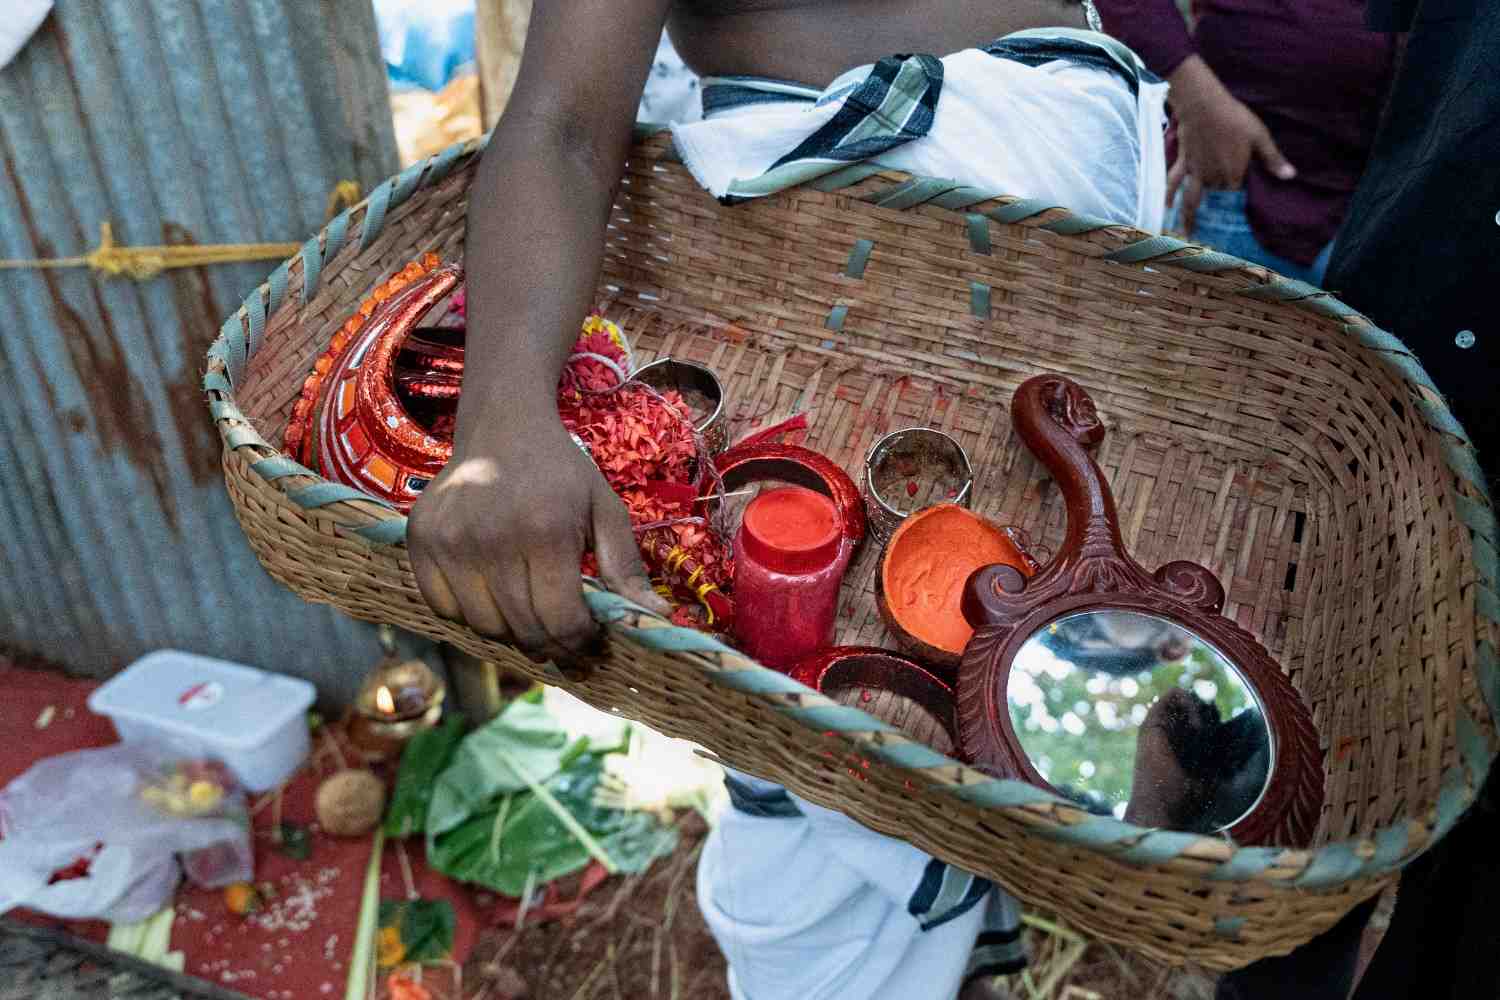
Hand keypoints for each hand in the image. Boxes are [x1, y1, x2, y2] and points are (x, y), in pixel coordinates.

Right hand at [408, 421, 668, 673]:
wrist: (503, 425)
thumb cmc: (561, 473)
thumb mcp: (605, 510)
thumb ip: (626, 568)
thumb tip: (659, 619)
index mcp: (545, 530)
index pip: (560, 621)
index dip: (579, 641)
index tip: (588, 635)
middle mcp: (490, 538)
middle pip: (522, 630)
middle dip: (551, 643)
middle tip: (563, 631)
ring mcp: (449, 540)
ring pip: (483, 627)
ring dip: (511, 629)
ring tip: (528, 604)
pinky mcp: (420, 540)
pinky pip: (444, 609)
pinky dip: (470, 612)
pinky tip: (491, 587)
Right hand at [1165, 55, 1295, 237]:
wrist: (1204, 105)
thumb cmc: (1235, 118)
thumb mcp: (1259, 136)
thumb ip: (1272, 159)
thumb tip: (1290, 176)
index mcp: (1233, 174)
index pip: (1236, 191)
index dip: (1238, 192)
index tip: (1240, 195)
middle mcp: (1212, 178)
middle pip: (1216, 195)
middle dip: (1216, 202)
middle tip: (1214, 213)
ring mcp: (1195, 172)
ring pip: (1191, 199)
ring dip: (1188, 217)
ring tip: (1184, 234)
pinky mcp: (1183, 162)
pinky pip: (1174, 182)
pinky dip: (1169, 194)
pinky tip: (1165, 206)